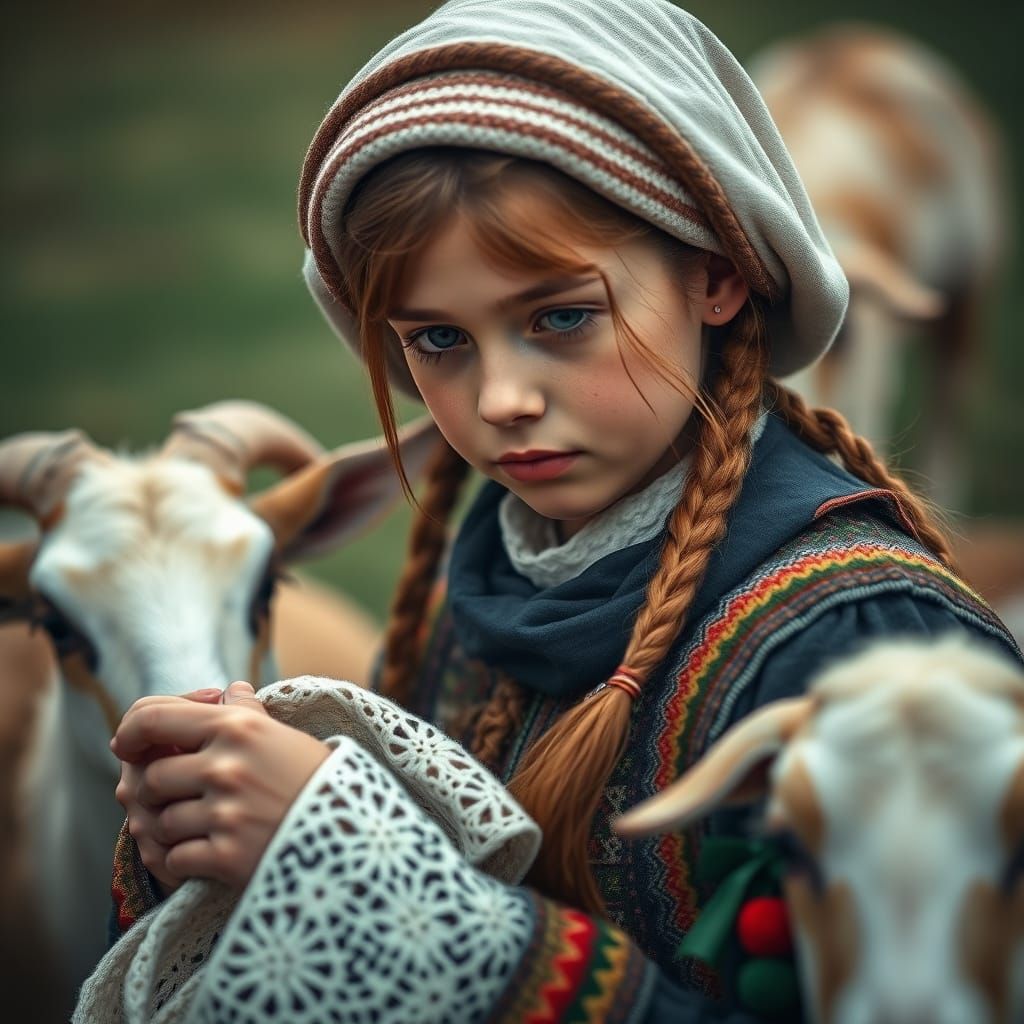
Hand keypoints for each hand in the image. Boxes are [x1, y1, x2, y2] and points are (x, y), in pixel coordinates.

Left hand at [113, 681, 330, 890]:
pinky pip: (174, 859)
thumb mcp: (284, 735)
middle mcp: (226, 766)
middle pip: (151, 776)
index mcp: (238, 727)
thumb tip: (230, 690)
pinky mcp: (226, 856)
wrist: (354, 838)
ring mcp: (224, 813)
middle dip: (156, 790)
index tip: (126, 745)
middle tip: (172, 797)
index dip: (129, 731)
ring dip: (171, 827)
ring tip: (197, 827)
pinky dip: (183, 860)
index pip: (154, 718)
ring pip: (159, 821)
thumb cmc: (319, 781)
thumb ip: (248, 713)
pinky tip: (205, 854)